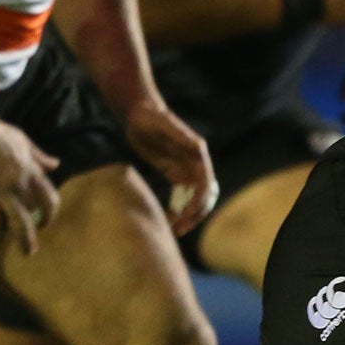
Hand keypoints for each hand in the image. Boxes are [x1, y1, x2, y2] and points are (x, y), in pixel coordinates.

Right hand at [0, 121, 60, 254]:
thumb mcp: (23, 141)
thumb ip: (39, 156)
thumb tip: (55, 165)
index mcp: (32, 171)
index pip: (50, 197)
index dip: (50, 212)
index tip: (46, 220)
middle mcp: (21, 186)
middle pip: (36, 214)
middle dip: (37, 230)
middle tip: (35, 242)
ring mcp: (3, 194)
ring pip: (19, 223)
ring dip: (23, 239)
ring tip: (25, 251)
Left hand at [126, 98, 215, 235]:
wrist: (139, 114)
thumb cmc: (151, 116)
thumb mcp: (163, 123)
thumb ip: (180, 134)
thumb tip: (199, 147)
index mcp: (197, 155)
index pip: (205, 184)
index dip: (199, 201)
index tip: (187, 214)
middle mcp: (195, 164)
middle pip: (203, 196)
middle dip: (195, 214)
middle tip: (179, 229)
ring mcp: (185, 169)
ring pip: (192, 199)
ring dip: (187, 216)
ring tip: (173, 230)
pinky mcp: (173, 173)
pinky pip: (179, 197)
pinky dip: (176, 209)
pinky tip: (166, 219)